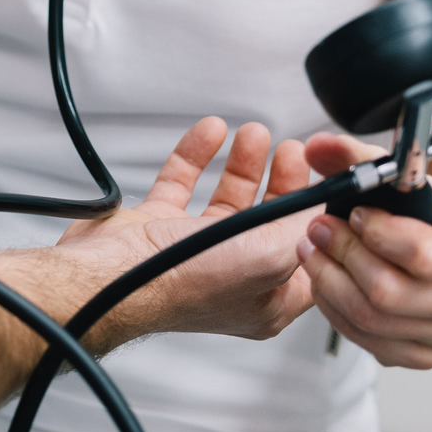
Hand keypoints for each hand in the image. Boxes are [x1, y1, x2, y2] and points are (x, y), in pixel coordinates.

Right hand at [56, 116, 314, 348]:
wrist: (109, 274)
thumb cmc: (180, 283)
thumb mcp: (268, 255)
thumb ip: (300, 227)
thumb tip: (320, 207)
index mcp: (266, 298)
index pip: (305, 252)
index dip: (316, 215)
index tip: (322, 180)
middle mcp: (231, 276)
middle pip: (269, 220)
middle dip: (282, 180)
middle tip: (291, 151)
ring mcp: (194, 251)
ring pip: (228, 199)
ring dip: (243, 163)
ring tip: (255, 135)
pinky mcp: (159, 226)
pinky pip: (183, 183)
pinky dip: (197, 155)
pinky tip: (211, 133)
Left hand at [298, 132, 431, 367]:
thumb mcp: (408, 183)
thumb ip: (360, 160)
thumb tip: (317, 147)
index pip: (424, 253)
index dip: (377, 234)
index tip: (353, 214)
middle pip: (391, 293)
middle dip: (342, 257)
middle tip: (317, 230)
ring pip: (373, 320)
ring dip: (330, 283)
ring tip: (312, 252)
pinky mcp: (429, 357)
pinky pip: (370, 343)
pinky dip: (337, 312)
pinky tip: (328, 283)